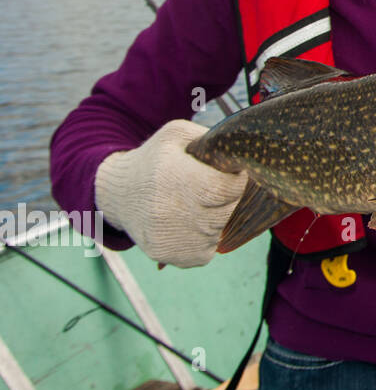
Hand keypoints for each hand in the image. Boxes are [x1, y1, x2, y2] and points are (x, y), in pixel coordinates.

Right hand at [94, 120, 247, 267]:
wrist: (118, 193)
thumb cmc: (155, 160)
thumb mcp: (177, 135)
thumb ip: (211, 140)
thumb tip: (242, 154)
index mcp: (175, 177)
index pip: (227, 188)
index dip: (235, 181)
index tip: (230, 175)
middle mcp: (169, 209)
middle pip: (226, 212)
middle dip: (229, 200)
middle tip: (215, 190)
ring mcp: (167, 236)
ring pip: (219, 233)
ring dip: (219, 220)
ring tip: (201, 205)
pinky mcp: (165, 254)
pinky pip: (207, 252)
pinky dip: (207, 239)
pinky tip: (194, 223)